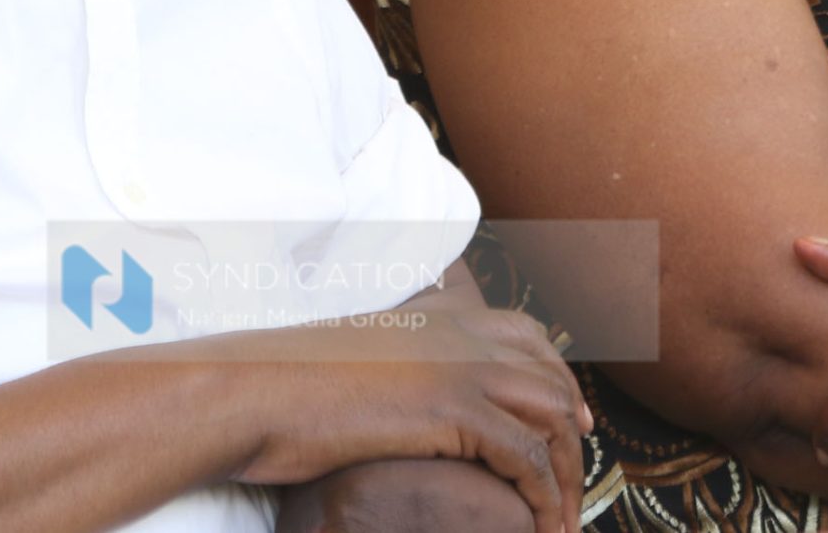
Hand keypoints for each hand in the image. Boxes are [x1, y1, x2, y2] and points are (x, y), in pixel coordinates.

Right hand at [224, 284, 588, 532]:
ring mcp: (461, 368)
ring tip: (561, 524)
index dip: (558, 377)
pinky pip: (528, 459)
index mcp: (436, 315)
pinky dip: (545, 500)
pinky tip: (542, 530)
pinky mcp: (454, 411)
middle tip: (575, 484)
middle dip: (575, 433)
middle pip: (551, 377)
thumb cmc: (282, 386)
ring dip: (566, 477)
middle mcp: (460, 333)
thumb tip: (397, 397)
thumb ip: (393, 368)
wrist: (252, 390)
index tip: (574, 419)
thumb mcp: (353, 362)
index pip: (526, 334)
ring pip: (552, 419)